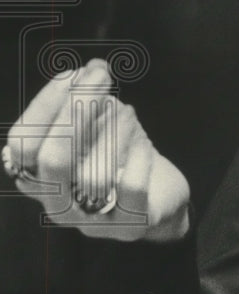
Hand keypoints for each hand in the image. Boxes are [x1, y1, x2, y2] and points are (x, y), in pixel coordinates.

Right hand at [3, 59, 190, 241]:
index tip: (74, 74)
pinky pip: (130, 190)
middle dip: (76, 111)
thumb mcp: (101, 124)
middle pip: (51, 160)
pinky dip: (139, 159)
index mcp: (39, 178)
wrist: (161, 196)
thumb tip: (91, 68)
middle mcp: (57, 204)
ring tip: (127, 111)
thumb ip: (90, 100)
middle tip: (102, 78)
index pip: (22, 144)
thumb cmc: (121, 156)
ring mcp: (91, 221)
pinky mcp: (129, 225)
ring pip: (93, 175)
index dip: (45, 105)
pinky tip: (145, 144)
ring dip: (113, 131)